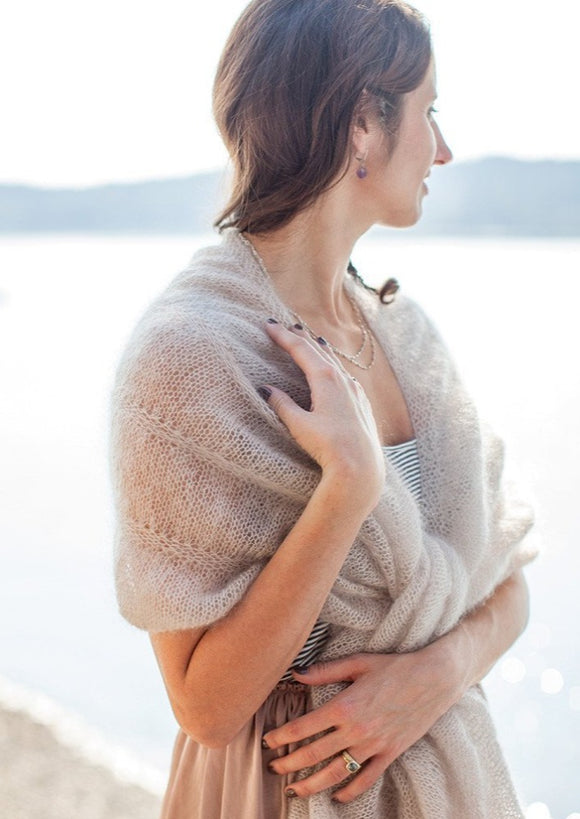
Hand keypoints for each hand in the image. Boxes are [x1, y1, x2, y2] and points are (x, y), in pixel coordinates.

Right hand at [262, 321, 384, 511]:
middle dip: (300, 337)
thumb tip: (266, 389)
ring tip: (309, 339)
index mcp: (326, 379)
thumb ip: (282, 405)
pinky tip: (333, 370)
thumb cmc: (329, 447)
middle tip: (285, 326)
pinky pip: (344, 374)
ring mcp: (355, 390)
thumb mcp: (299, 425)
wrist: (361, 467)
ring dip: (318, 348)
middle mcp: (343, 379)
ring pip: (334, 360)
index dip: (283, 336)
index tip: (268, 325)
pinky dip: (333, 364)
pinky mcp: (362, 403)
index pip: (301, 349)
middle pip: (318, 350)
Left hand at [263, 648, 460, 803]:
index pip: (303, 727)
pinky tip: (336, 796)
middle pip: (314, 755)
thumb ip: (324, 670)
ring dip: (311, 784)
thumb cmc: (394, 666)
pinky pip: (366, 779)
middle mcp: (356, 730)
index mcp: (344, 705)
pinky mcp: (390, 754)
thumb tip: (295, 674)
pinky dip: (349, 791)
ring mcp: (374, 745)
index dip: (281, 736)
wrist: (434, 678)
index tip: (267, 741)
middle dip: (289, 764)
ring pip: (335, 773)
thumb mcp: (358, 662)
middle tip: (273, 767)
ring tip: (293, 789)